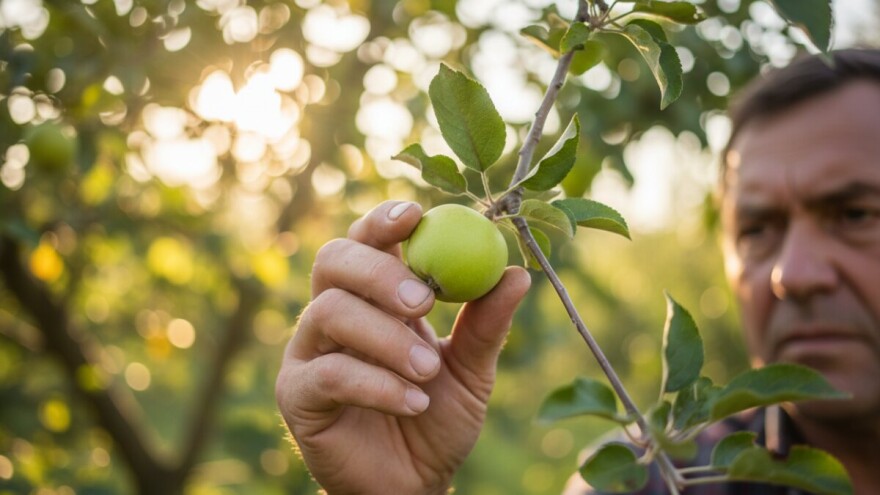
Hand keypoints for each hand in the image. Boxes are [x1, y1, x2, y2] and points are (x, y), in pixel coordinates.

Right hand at [276, 200, 530, 494]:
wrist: (413, 483)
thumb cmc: (437, 416)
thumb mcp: (471, 370)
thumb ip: (487, 324)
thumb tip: (516, 272)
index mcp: (373, 295)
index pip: (367, 240)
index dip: (384, 220)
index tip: (417, 215)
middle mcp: (334, 313)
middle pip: (334, 260)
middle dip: (378, 272)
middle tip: (423, 299)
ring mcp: (309, 352)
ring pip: (329, 313)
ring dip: (386, 337)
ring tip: (427, 369)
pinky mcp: (297, 395)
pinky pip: (327, 374)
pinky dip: (376, 384)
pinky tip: (413, 401)